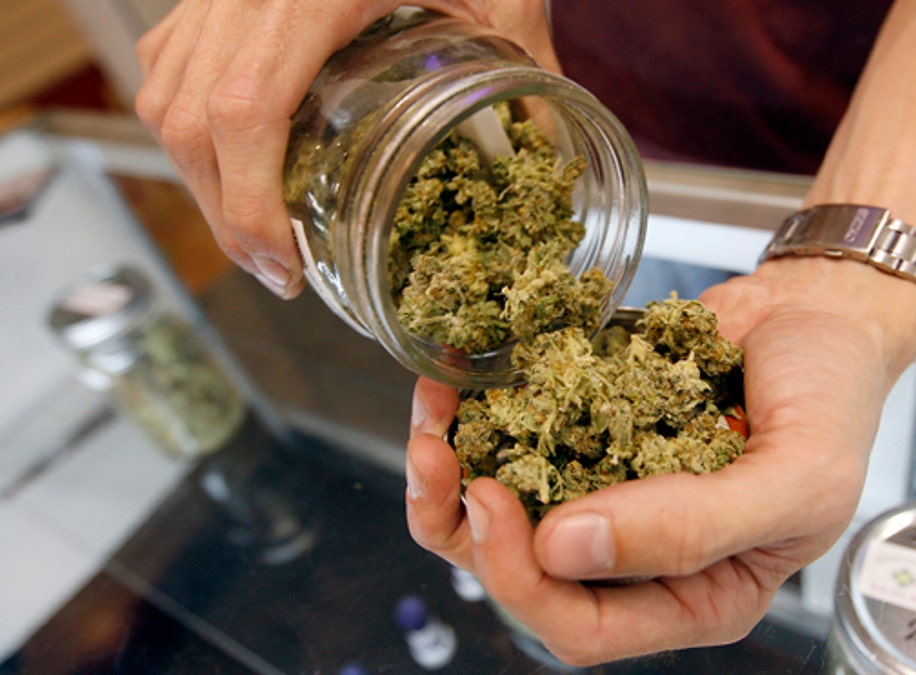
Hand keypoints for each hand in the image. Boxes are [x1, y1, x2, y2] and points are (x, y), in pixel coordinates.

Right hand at [135, 0, 556, 297]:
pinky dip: (185, 122)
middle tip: (276, 270)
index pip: (245, 110)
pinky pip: (169, 61)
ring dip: (200, 176)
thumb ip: (529, 61)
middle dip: (223, 211)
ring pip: (164, 94)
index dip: (248, 202)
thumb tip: (555, 148)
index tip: (281, 264)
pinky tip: (228, 160)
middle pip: (189, 118)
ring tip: (253, 231)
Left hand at [405, 256, 915, 664]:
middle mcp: (637, 554)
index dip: (525, 582)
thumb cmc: (833, 403)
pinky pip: (514, 440)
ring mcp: (604, 488)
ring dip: (451, 474)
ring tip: (431, 419)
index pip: (586, 627)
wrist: (821, 313)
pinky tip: (453, 383)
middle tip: (441, 460)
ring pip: (502, 513)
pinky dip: (474, 416)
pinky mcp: (582, 428)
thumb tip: (565, 547)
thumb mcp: (796, 479)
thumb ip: (693, 528)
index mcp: (695, 594)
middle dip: (467, 528)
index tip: (494, 504)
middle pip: (525, 578)